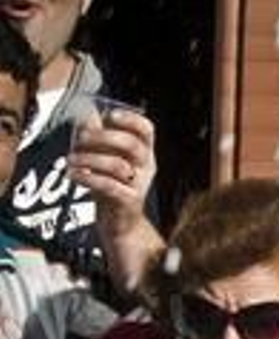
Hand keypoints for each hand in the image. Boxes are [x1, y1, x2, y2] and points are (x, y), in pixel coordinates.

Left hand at [70, 107, 164, 295]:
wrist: (120, 225)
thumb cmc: (111, 189)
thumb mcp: (106, 160)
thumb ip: (98, 137)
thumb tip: (87, 113)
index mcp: (145, 153)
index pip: (147, 130)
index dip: (130, 119)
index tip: (109, 115)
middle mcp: (146, 167)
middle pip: (131, 144)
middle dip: (102, 137)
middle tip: (81, 138)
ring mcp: (139, 185)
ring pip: (117, 165)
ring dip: (89, 159)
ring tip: (70, 160)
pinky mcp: (128, 202)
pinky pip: (109, 186)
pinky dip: (88, 178)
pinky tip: (74, 175)